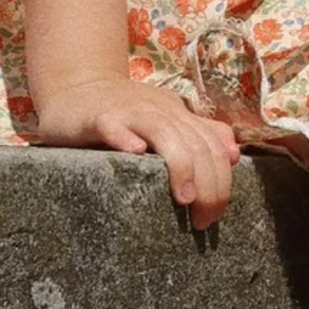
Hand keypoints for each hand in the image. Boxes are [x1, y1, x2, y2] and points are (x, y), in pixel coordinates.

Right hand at [33, 75, 241, 228]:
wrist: (73, 87)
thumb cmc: (122, 112)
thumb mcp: (165, 119)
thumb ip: (198, 134)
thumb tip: (234, 153)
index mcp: (177, 114)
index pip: (212, 145)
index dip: (222, 180)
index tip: (215, 215)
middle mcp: (158, 110)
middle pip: (194, 143)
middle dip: (207, 185)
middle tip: (202, 221)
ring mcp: (127, 112)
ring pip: (163, 131)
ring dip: (180, 165)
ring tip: (185, 199)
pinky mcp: (96, 117)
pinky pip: (112, 125)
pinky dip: (124, 137)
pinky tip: (134, 153)